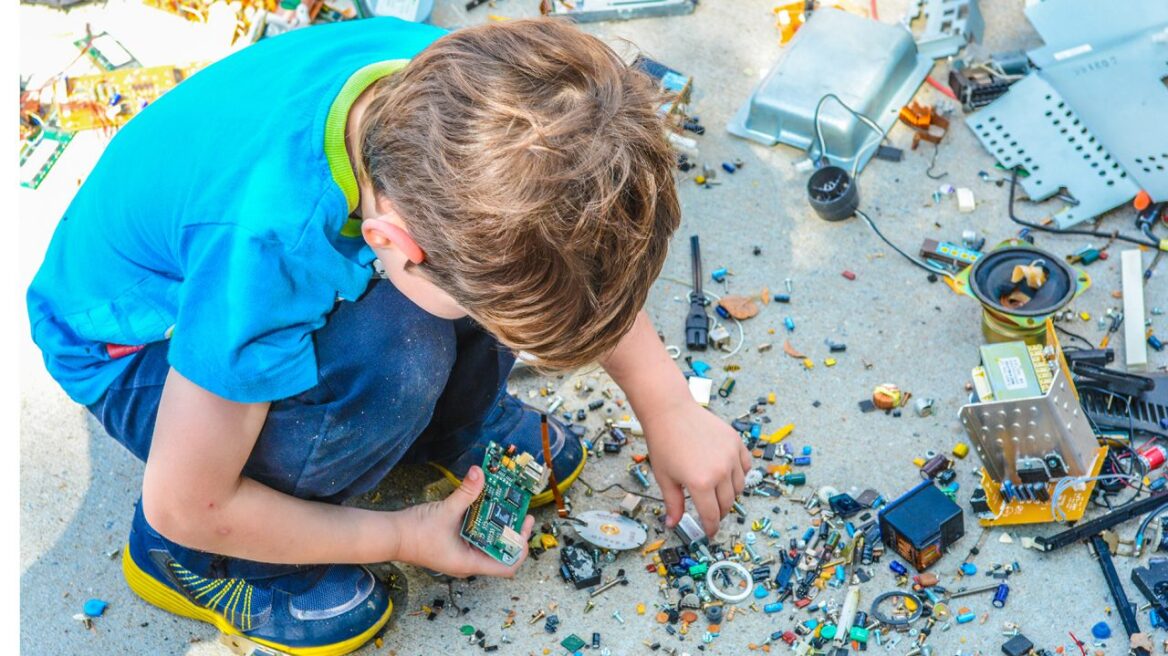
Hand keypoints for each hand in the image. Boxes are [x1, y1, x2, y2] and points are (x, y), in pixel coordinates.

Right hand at [395, 466, 534, 577]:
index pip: (507, 566)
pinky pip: (476, 537)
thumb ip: (466, 492)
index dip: (520, 548)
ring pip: (488, 544)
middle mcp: (468, 562)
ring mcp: (461, 554)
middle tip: (521, 512)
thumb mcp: (446, 511)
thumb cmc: (415, 533)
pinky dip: (484, 524)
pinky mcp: (455, 545)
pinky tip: (487, 507)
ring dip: (499, 527)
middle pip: (501, 553)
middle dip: (512, 533)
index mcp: (470, 563)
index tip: (524, 527)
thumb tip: (480, 473)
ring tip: (507, 507)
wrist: (391, 536)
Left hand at [642, 402, 751, 537]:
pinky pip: (745, 466)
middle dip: (719, 512)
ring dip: (730, 494)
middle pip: (727, 503)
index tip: (710, 533)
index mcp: (701, 483)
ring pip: (739, 486)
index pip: (712, 515)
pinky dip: (739, 474)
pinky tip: (727, 474)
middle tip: (710, 513)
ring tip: (716, 492)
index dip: (711, 528)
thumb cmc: (664, 442)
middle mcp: (720, 471)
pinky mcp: (736, 442)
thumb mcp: (664, 477)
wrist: (670, 411)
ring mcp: (731, 455)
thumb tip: (672, 524)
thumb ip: (673, 504)